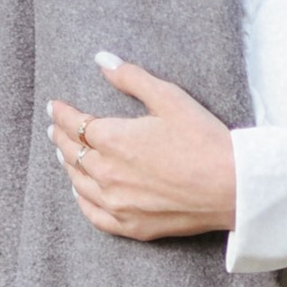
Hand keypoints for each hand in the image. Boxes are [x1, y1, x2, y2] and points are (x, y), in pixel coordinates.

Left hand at [50, 56, 236, 237]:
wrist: (232, 186)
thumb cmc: (204, 140)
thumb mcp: (169, 98)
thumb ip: (131, 78)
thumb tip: (102, 60)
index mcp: (113, 139)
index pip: (75, 124)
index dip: (62, 113)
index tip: (55, 106)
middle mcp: (107, 173)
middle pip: (73, 153)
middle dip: (62, 137)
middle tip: (56, 128)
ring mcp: (117, 203)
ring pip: (79, 183)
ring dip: (69, 165)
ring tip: (65, 154)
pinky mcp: (131, 225)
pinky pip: (93, 214)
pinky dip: (82, 200)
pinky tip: (80, 192)